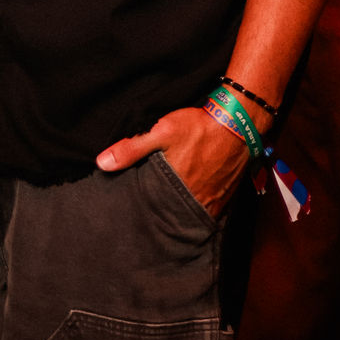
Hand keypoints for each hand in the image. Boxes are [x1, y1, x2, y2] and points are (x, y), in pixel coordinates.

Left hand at [95, 106, 253, 219]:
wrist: (238, 122)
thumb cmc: (198, 126)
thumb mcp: (161, 132)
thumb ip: (132, 149)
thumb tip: (102, 164)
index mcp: (176, 187)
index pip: (153, 208)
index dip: (143, 210)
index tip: (132, 212)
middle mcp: (196, 200)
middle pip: (173, 214)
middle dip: (162, 216)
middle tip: (150, 215)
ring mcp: (214, 201)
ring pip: (192, 214)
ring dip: (181, 213)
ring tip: (168, 212)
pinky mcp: (226, 196)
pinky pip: (210, 210)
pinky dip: (200, 208)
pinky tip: (192, 203)